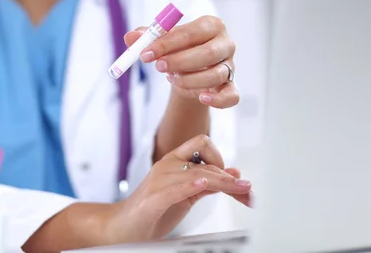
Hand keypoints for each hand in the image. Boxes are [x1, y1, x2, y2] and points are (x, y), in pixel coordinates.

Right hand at [106, 135, 251, 243]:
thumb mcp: (186, 195)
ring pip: (197, 174)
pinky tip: (203, 184)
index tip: (237, 180)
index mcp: (173, 160)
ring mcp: (158, 181)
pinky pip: (174, 188)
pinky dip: (190, 185)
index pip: (203, 145)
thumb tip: (233, 173)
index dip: (223, 159)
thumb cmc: (154, 210)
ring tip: (240, 190)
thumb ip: (207, 183)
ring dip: (223, 183)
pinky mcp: (153, 199)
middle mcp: (167, 166)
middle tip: (248, 191)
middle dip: (231, 179)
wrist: (122, 227)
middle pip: (206, 162)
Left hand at [125, 16, 237, 107]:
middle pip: (208, 52)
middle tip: (158, 67)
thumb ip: (147, 38)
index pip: (192, 32)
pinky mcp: (232, 86)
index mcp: (212, 25)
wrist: (189, 72)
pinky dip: (218, 99)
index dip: (167, 43)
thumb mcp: (162, 42)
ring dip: (189, 80)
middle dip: (179, 61)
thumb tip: (130, 37)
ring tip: (171, 78)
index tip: (145, 54)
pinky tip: (202, 98)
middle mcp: (226, 44)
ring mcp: (231, 66)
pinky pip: (231, 96)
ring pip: (216, 75)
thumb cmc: (178, 50)